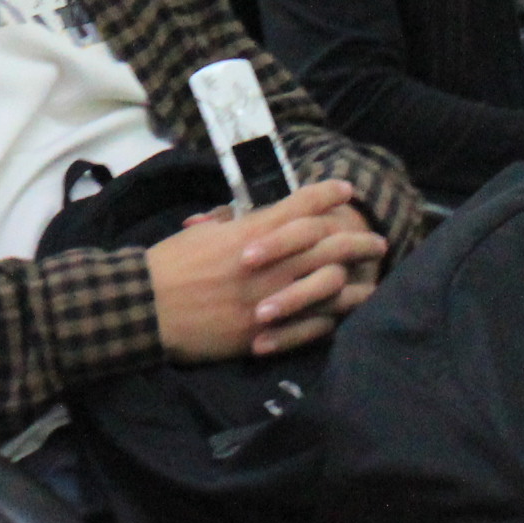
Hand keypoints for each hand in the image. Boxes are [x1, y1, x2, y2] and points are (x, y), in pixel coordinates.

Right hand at [147, 180, 389, 363]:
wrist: (147, 308)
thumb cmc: (167, 265)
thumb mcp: (199, 234)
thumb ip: (229, 226)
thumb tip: (244, 219)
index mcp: (250, 234)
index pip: (299, 207)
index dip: (326, 195)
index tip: (346, 190)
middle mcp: (268, 264)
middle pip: (326, 245)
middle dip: (355, 238)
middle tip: (376, 240)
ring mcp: (270, 300)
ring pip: (328, 286)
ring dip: (356, 280)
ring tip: (373, 279)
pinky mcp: (265, 333)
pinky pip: (310, 325)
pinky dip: (331, 316)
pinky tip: (343, 313)